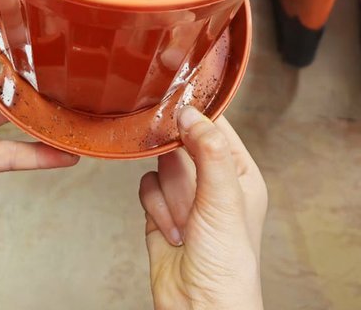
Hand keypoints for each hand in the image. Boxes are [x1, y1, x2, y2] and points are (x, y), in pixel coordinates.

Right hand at [139, 109, 266, 309]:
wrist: (198, 308)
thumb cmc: (227, 266)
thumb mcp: (223, 201)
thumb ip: (209, 151)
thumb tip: (190, 112)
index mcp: (239, 174)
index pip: (217, 125)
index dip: (197, 110)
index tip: (174, 97)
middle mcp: (213, 181)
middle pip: (181, 139)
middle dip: (173, 155)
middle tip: (170, 159)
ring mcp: (185, 195)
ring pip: (160, 161)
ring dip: (166, 189)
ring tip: (182, 216)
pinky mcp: (161, 209)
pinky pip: (146, 185)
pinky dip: (153, 205)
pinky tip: (170, 229)